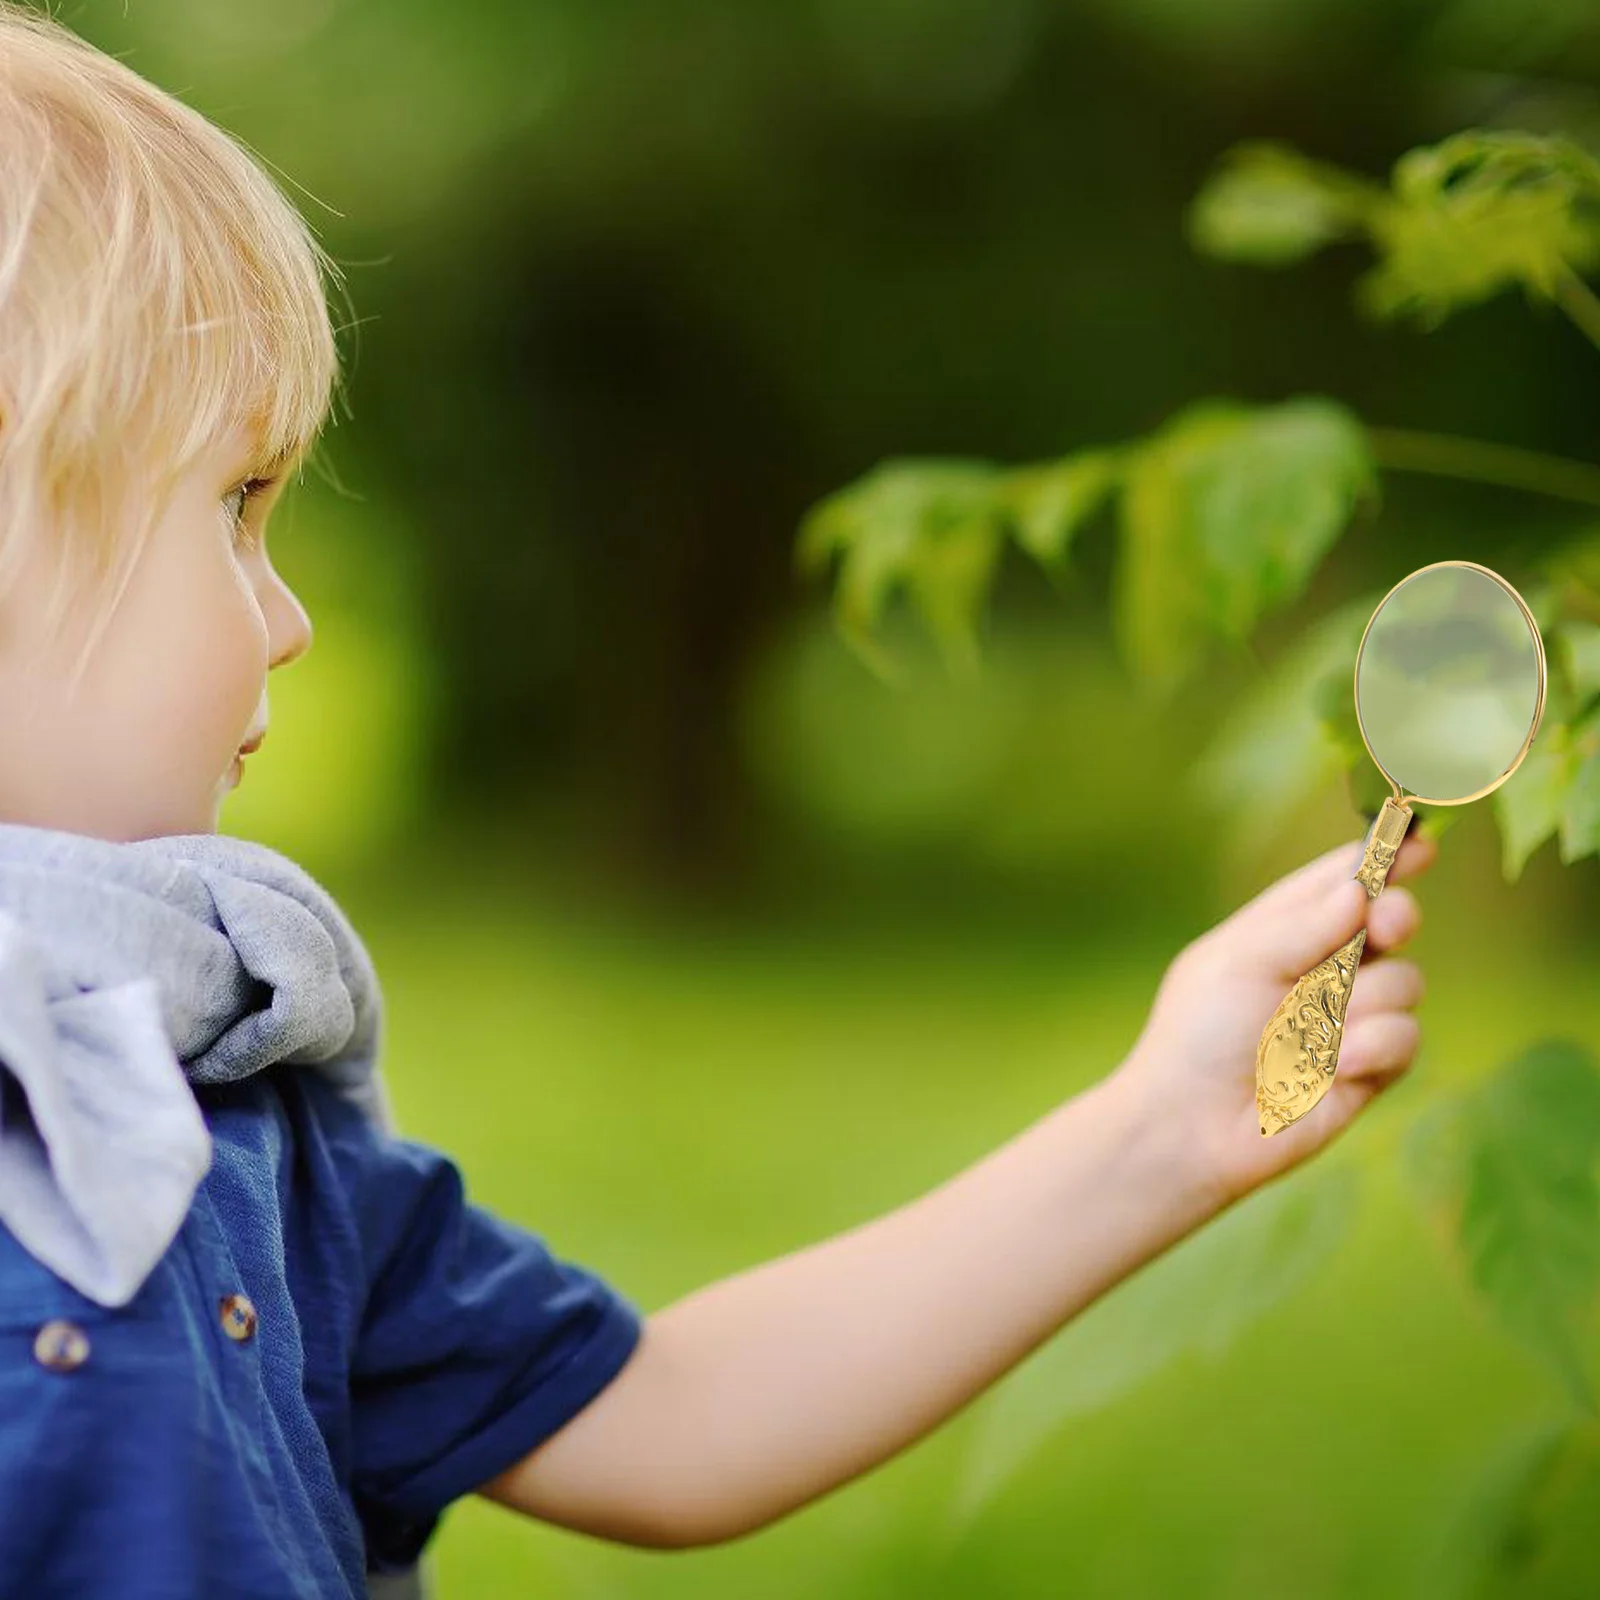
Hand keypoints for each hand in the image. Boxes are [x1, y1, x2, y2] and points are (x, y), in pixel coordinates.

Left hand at [1114, 826, 1437, 1206]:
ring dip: (1363, 1001)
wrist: (1193, 1125)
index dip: (1380, 859)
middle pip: (1389, 921)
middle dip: (1395, 916)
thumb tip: (1359, 889)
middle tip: (1386, 923)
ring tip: (1310, 1031)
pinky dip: (1373, 1047)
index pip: (1339, 883)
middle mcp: (1321, 968)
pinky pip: (1406, 1036)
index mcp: (1281, 931)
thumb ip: (1303, 925)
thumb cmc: (1198, 1034)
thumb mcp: (1239, 961)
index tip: (1417, 838)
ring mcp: (1350, 1017)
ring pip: (1405, 980)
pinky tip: (1333, 1067)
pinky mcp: (1371, 1067)